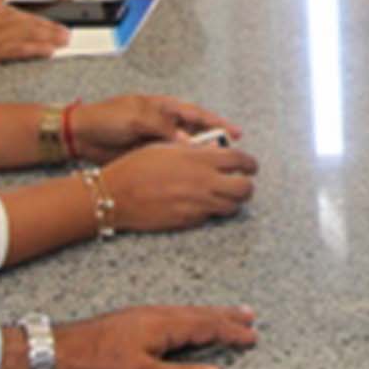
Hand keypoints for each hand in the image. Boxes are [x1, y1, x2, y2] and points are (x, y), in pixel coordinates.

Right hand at [0, 0, 71, 65]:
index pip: (24, 15)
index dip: (41, 21)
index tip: (53, 25)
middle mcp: (1, 19)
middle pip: (32, 24)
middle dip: (51, 29)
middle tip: (67, 33)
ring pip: (31, 35)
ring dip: (49, 38)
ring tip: (64, 41)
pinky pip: (21, 48)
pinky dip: (36, 49)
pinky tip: (48, 51)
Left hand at [50, 305, 259, 368]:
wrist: (58, 353)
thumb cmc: (96, 364)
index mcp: (163, 324)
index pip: (207, 326)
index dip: (231, 332)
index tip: (252, 336)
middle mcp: (156, 315)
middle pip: (200, 314)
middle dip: (227, 317)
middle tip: (250, 317)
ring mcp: (144, 317)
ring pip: (187, 314)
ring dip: (210, 316)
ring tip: (227, 317)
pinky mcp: (133, 323)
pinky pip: (174, 316)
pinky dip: (191, 319)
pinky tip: (187, 325)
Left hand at [75, 93, 237, 159]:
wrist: (81, 134)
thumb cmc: (107, 118)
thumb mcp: (137, 116)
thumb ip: (163, 127)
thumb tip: (188, 141)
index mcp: (164, 107)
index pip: (197, 114)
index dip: (217, 123)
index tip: (235, 134)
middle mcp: (164, 123)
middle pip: (196, 133)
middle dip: (214, 143)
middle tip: (231, 157)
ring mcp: (157, 140)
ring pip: (185, 150)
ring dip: (199, 158)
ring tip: (216, 170)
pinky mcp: (148, 156)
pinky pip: (171, 162)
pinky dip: (182, 169)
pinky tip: (193, 178)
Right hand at [103, 140, 258, 231]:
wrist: (116, 194)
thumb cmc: (137, 166)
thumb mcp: (168, 148)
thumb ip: (195, 151)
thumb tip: (214, 152)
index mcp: (200, 158)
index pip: (241, 160)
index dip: (250, 163)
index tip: (251, 165)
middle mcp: (204, 182)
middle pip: (245, 188)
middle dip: (247, 185)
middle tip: (241, 182)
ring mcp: (198, 204)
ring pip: (232, 207)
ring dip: (232, 201)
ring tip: (224, 195)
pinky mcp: (188, 221)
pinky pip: (210, 217)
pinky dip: (210, 211)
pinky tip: (200, 204)